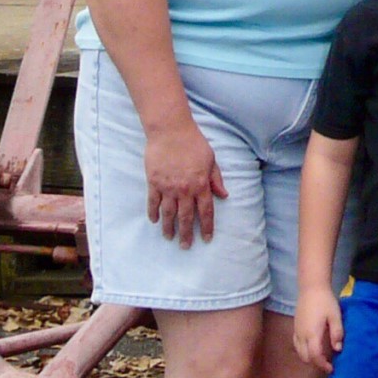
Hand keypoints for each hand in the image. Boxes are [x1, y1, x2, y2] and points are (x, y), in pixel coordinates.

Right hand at [144, 122, 227, 245]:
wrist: (171, 131)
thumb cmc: (194, 143)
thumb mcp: (211, 160)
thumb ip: (216, 180)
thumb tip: (224, 196)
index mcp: (201, 184)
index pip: (205, 211)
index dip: (207, 227)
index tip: (206, 239)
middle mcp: (184, 189)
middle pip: (186, 217)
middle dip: (186, 234)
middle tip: (186, 247)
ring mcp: (167, 187)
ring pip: (168, 213)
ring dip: (169, 228)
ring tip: (169, 238)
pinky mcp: (153, 183)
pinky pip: (153, 202)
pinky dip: (153, 213)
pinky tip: (155, 221)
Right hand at [293, 285, 343, 372]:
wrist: (311, 288)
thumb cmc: (325, 301)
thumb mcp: (335, 316)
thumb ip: (337, 333)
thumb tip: (338, 349)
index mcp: (312, 334)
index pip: (315, 356)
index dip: (323, 365)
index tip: (332, 369)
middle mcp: (302, 336)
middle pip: (306, 358)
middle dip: (316, 363)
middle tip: (328, 364)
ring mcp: (296, 332)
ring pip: (300, 353)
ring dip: (310, 358)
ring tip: (322, 356)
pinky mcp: (295, 328)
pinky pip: (297, 345)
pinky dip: (304, 351)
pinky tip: (313, 347)